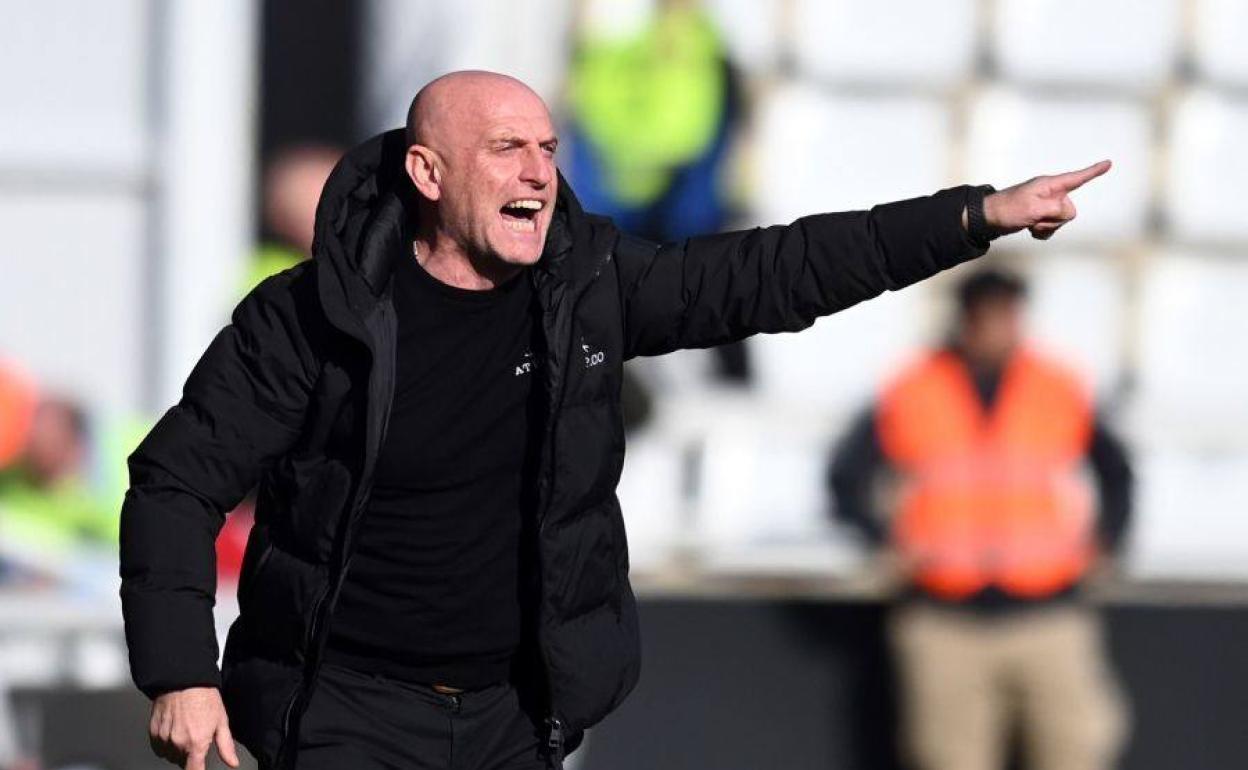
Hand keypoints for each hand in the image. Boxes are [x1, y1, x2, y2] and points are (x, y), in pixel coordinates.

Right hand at [149, 687, 239, 769]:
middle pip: (182, 761)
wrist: (182, 679)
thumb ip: (226, 746)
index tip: (199, 768)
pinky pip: (159, 747)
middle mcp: (178, 743)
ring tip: (185, 729)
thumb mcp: (221, 720)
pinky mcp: (153, 732)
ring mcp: (164, 738)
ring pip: (170, 755)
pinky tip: (174, 729)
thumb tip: (232, 762)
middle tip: (196, 735)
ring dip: (177, 748)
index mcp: (196, 743)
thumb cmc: (203, 696)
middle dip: (190, 753)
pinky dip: (165, 743)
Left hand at [982, 160, 1111, 239]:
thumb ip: (1054, 208)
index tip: (1108, 163)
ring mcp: (1046, 206)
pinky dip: (1043, 233)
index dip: (1094, 172)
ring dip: (1046, 227)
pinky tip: (1030, 229)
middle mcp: (1051, 194)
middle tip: (1034, 218)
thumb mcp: (1032, 208)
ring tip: (1030, 223)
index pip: (1076, 178)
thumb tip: (1067, 211)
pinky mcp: (1041, 217)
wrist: (989, 218)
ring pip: (1062, 222)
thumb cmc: (1008, 209)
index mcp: (1049, 185)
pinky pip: (1052, 229)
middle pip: (1070, 211)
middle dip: (1055, 220)